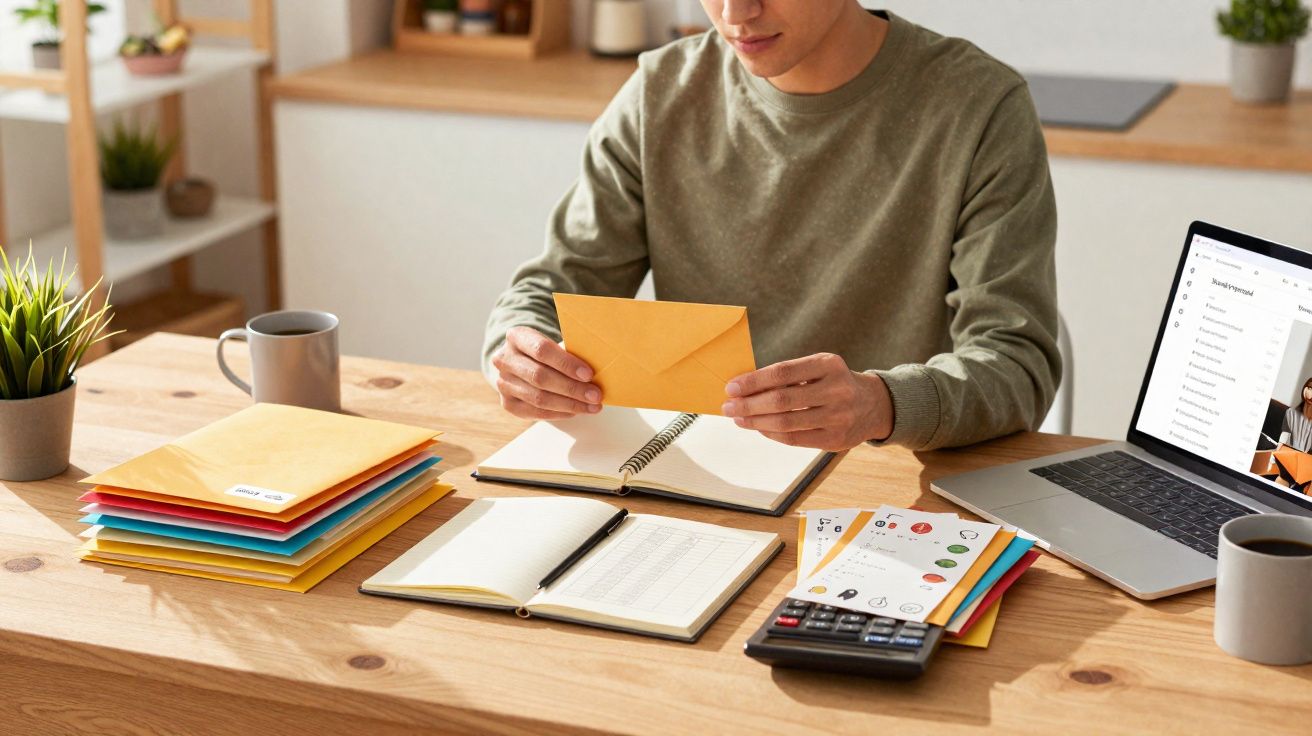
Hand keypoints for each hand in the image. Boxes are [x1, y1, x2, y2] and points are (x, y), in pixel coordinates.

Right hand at [491, 326, 601, 419]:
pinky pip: (535, 412)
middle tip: (595, 395)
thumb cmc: (547, 352)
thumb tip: (597, 370)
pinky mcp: (507, 403)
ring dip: (569, 404)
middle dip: (572, 388)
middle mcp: (504, 359)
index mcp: (517, 337)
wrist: (523, 362)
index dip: (566, 363)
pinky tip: (575, 411)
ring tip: (591, 406)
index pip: (542, 350)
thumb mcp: (555, 344)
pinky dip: (558, 413)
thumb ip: (570, 353)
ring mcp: (503, 383)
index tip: (589, 374)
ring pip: (538, 398)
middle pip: (540, 377)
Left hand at [721, 353, 892, 450]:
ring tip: (739, 418)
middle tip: (728, 406)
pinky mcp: (836, 439)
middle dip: (749, 404)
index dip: (753, 381)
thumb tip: (744, 387)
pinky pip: (794, 439)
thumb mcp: (817, 368)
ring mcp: (839, 417)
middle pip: (781, 399)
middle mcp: (837, 390)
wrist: (872, 405)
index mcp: (829, 364)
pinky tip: (759, 428)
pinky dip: (771, 434)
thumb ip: (787, 375)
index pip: (782, 372)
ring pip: (785, 422)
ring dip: (755, 422)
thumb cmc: (832, 383)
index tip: (732, 387)